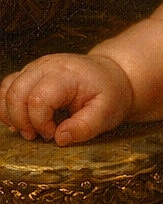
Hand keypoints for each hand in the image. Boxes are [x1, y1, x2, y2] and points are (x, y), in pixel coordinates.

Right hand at [0, 53, 132, 144]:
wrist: (110, 75)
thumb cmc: (108, 94)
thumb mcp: (107, 113)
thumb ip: (85, 127)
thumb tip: (59, 138)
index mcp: (67, 74)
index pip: (39, 100)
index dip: (40, 123)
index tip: (53, 134)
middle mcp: (47, 65)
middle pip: (16, 93)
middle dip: (21, 121)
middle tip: (37, 136)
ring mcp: (36, 66)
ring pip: (7, 89)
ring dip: (11, 114)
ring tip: (29, 129)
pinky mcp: (30, 72)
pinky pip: (7, 87)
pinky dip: (8, 106)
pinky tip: (22, 120)